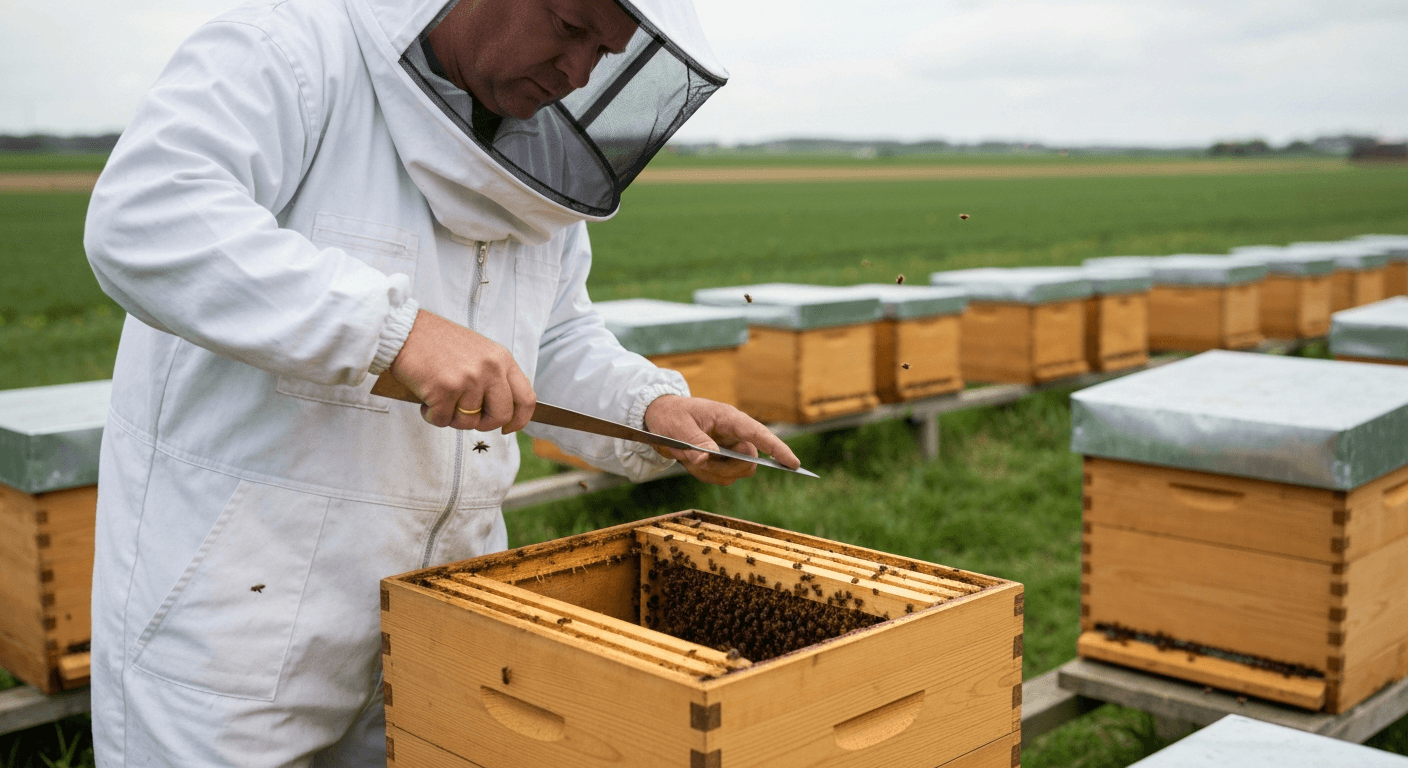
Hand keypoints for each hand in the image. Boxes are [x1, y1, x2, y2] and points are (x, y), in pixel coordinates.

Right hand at [387, 310, 535, 432]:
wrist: (405, 330)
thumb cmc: (438, 343)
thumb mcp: (479, 352)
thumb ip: (495, 377)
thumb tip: (504, 411)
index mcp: (501, 359)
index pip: (526, 398)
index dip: (519, 420)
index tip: (508, 428)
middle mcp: (490, 369)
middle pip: (501, 416)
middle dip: (483, 424)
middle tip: (466, 417)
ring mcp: (468, 379)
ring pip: (468, 422)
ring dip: (452, 417)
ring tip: (440, 398)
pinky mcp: (444, 390)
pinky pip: (443, 420)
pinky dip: (432, 415)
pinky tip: (426, 399)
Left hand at [643, 395, 800, 485]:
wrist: (656, 418)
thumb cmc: (670, 415)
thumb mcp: (678, 426)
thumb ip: (694, 442)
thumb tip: (705, 459)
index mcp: (728, 418)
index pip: (758, 435)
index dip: (778, 449)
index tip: (794, 464)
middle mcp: (733, 434)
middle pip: (749, 461)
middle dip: (726, 469)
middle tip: (699, 462)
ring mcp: (728, 448)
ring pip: (735, 473)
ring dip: (712, 472)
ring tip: (689, 458)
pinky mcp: (720, 459)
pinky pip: (721, 477)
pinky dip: (705, 475)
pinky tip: (690, 461)